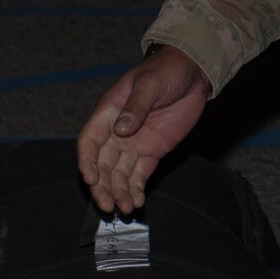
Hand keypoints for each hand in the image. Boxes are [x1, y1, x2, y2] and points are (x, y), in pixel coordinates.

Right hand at [77, 45, 208, 213]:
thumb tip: (121, 130)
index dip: (87, 161)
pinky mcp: (152, 152)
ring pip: (119, 174)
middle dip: (102, 186)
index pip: (89, 142)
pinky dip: (137, 188)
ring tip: (126, 208)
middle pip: (102, 165)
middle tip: (108, 205)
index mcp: (108, 113)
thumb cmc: (166, 70)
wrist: (192, 72)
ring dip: (120, 192)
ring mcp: (134, 144)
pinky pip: (140, 174)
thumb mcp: (150, 83)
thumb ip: (136, 106)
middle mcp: (116, 133)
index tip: (91, 178)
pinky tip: (137, 201)